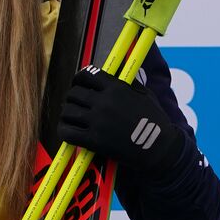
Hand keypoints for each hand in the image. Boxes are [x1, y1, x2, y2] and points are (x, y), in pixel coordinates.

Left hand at [56, 65, 185, 175]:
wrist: (157, 146)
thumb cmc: (153, 119)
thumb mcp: (144, 94)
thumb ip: (128, 82)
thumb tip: (117, 73)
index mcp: (117, 88)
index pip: (87, 75)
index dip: (79, 78)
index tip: (79, 83)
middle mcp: (104, 102)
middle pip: (74, 93)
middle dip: (72, 96)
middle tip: (76, 102)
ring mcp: (97, 121)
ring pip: (67, 111)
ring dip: (67, 112)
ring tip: (71, 115)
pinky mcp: (93, 140)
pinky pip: (66, 132)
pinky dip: (63, 129)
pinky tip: (67, 129)